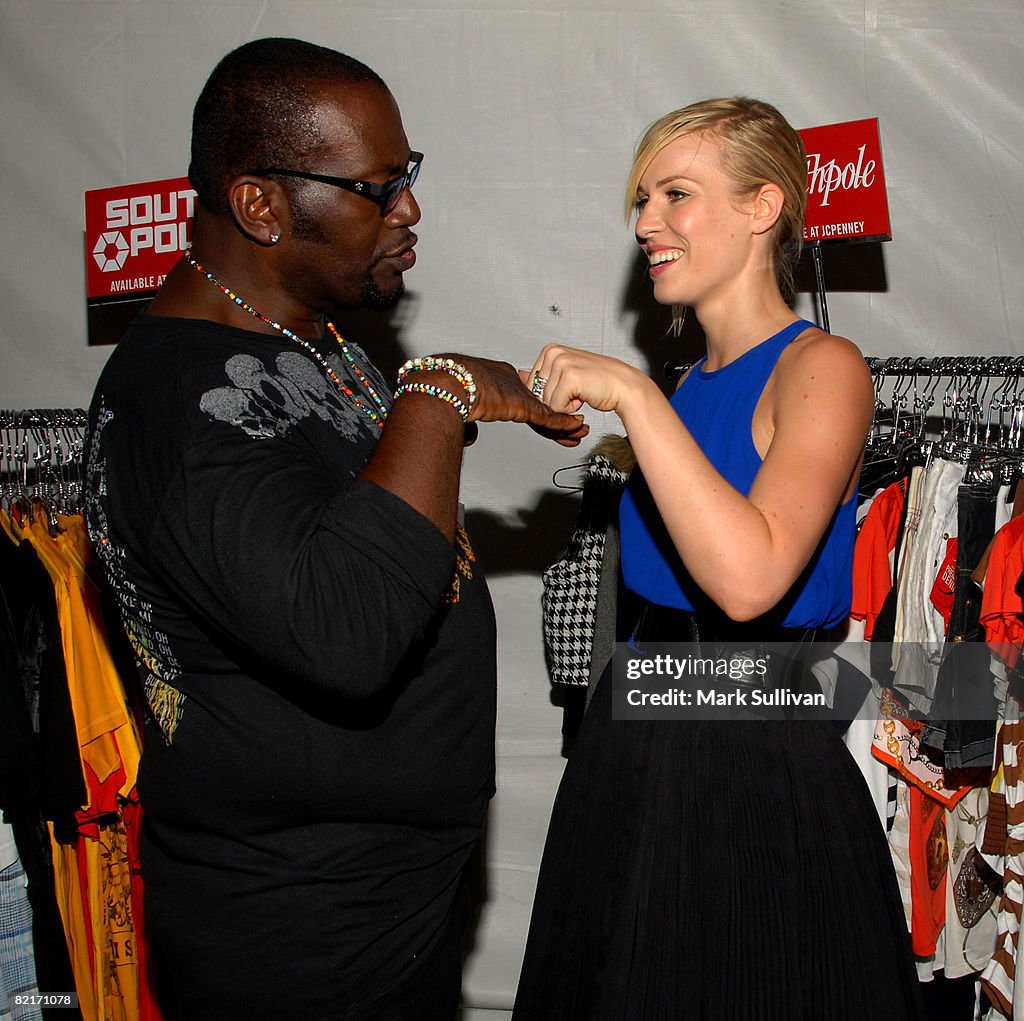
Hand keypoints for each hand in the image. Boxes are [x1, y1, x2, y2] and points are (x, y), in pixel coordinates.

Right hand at [439, 354, 589, 446]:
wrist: (449, 383)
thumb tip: (470, 436)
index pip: (528, 397)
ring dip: (565, 423)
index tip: (553, 416)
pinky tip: (574, 428)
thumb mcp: (464, 407)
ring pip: (549, 411)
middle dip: (560, 416)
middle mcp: (513, 383)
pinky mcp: (523, 404)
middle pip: (543, 404)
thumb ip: (471, 422)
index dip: (542, 409)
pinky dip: (563, 424)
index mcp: (501, 378)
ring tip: (579, 431)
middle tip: (575, 426)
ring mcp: (519, 393)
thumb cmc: (448, 390)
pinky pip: (548, 416)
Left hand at [524, 345, 649, 415]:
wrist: (625, 388)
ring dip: (564, 406)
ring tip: (581, 394)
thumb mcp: (565, 375)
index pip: (530, 386)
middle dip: (555, 402)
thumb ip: (542, 375)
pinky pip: (556, 408)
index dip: (548, 396)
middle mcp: (553, 352)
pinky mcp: (568, 377)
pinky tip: (583, 397)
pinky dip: (570, 410)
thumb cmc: (598, 383)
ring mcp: (560, 363)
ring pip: (546, 403)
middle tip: (576, 395)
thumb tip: (518, 375)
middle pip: (536, 394)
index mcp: (550, 350)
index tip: (567, 391)